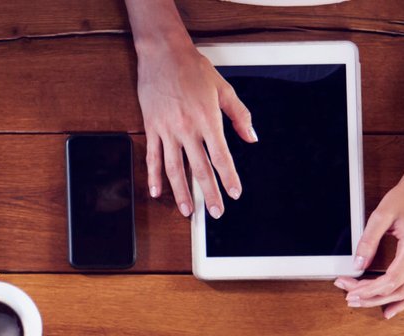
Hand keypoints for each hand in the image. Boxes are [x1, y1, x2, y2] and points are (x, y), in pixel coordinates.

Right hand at [135, 39, 254, 217]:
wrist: (163, 55)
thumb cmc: (193, 69)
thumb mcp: (224, 89)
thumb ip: (240, 115)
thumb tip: (251, 138)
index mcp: (208, 119)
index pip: (221, 156)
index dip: (229, 177)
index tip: (234, 193)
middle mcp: (187, 129)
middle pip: (199, 169)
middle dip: (208, 193)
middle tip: (215, 212)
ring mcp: (167, 131)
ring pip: (174, 169)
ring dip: (181, 193)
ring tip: (187, 210)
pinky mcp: (152, 129)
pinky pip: (152, 158)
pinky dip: (154, 177)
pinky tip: (157, 193)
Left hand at [333, 174, 403, 318]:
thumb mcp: (381, 216)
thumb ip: (368, 241)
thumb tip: (358, 264)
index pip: (389, 280)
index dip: (367, 289)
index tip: (349, 291)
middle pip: (395, 289)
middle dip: (369, 296)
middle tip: (348, 297)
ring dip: (382, 301)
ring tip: (360, 303)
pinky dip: (402, 301)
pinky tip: (389, 309)